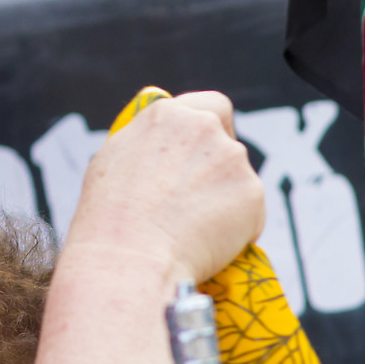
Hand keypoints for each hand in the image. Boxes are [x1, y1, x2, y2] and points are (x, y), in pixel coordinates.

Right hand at [66, 91, 264, 285]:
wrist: (132, 256)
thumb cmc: (111, 217)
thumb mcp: (114, 159)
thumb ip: (148, 143)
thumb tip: (162, 144)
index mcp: (169, 115)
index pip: (213, 107)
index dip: (216, 129)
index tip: (209, 150)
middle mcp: (206, 129)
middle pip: (228, 145)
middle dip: (218, 170)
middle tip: (197, 201)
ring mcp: (233, 160)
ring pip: (239, 181)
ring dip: (226, 200)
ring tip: (192, 229)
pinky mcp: (253, 194)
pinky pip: (250, 213)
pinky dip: (238, 228)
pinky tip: (208, 243)